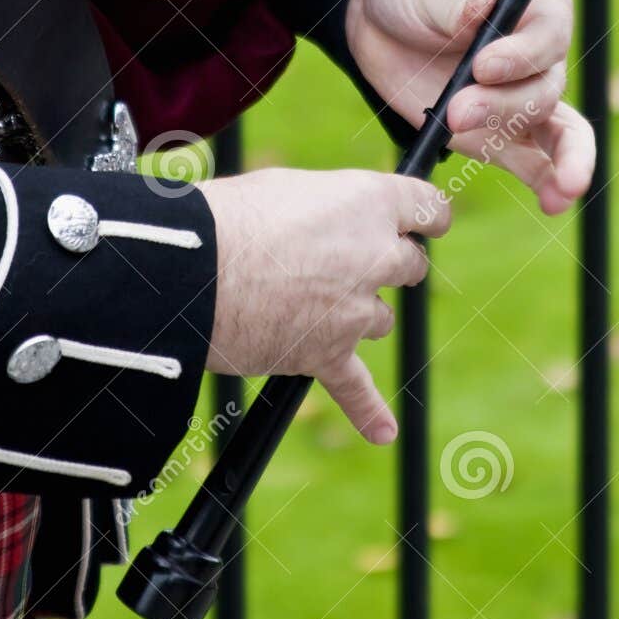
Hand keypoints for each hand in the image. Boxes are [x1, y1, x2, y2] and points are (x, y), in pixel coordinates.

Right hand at [201, 168, 450, 441]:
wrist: (191, 270)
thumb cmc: (229, 216)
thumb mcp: (288, 186)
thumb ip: (327, 207)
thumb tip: (328, 225)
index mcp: (370, 203)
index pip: (427, 208)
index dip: (424, 217)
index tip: (422, 224)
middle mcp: (376, 256)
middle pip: (409, 265)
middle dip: (387, 262)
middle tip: (346, 260)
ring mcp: (355, 310)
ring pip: (379, 318)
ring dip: (356, 312)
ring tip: (304, 301)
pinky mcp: (327, 354)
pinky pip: (356, 389)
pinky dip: (368, 411)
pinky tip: (383, 431)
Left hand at [345, 0, 594, 214]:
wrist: (380, 16)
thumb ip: (460, 0)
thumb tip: (484, 7)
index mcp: (536, 7)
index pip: (550, 34)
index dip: (521, 56)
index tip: (482, 65)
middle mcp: (539, 55)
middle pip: (546, 89)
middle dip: (503, 107)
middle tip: (457, 111)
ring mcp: (520, 98)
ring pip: (555, 131)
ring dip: (540, 155)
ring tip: (536, 183)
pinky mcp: (499, 134)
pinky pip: (537, 162)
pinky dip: (549, 182)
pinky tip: (554, 203)